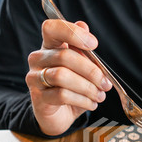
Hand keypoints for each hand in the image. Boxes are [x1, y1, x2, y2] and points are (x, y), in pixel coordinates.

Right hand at [25, 20, 111, 135]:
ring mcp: (35, 78)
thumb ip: (84, 51)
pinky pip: (62, 95)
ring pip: (62, 76)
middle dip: (91, 71)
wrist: (60, 115)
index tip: (94, 44)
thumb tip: (83, 25)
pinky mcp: (38, 98)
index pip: (52, 28)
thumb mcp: (82, 69)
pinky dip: (82, 100)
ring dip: (88, 87)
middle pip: (64, 56)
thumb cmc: (72, 88)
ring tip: (100, 95)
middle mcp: (38, 59)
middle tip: (105, 83)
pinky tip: (91, 104)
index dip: (72, 33)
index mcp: (50, 46)